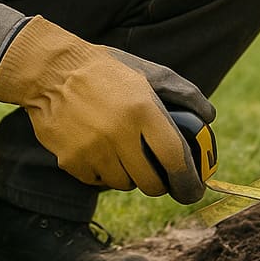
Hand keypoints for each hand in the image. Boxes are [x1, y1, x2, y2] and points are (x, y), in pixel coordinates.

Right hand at [0, 17, 208, 202]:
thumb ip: (181, 93)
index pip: (175, 159)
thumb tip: (209, 117)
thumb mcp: (145, 73)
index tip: (194, 189)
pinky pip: (98, 182)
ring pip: (124, 184)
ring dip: (129, 173)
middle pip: (152, 183)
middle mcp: (118, 133)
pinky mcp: (71, 162)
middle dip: (160, 182)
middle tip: (158, 172)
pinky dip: (103, 171)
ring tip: (121, 147)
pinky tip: (98, 146)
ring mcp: (93, 150)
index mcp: (142, 109)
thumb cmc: (105, 71)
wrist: (51, 71)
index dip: (189, 181)